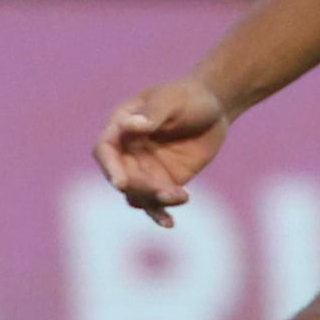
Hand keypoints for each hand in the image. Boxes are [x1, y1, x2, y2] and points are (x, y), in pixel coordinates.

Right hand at [95, 76, 231, 226]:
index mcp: (122, 126)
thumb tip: (129, 126)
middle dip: (140, 188)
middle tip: (167, 190)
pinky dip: (159, 214)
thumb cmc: (189, 96)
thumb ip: (152, 113)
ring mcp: (144, 169)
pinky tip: (169, 223)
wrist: (214, 109)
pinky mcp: (162, 183)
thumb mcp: (173, 99)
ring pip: (137, 195)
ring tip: (180, 196)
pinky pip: (155, 203)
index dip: (108, 167)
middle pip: (121, 178)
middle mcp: (127, 151)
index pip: (105, 149)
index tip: (120, 182)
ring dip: (153, 201)